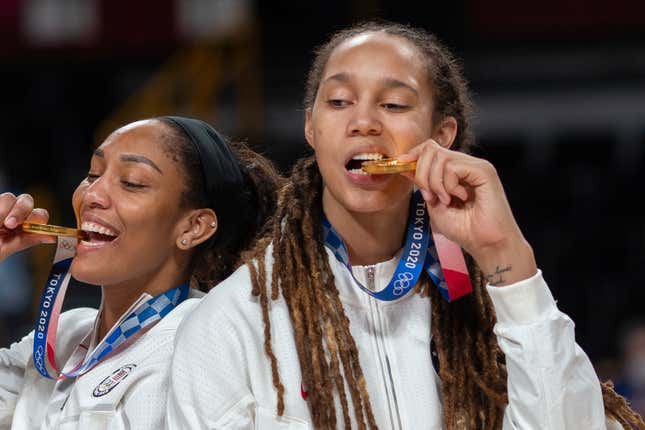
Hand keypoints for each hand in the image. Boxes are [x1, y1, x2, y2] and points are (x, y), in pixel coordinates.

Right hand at [0, 192, 54, 262]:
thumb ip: (25, 241)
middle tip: (8, 224)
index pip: (40, 214)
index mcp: (23, 225)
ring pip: (9, 197)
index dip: (36, 218)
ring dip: (2, 210)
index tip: (26, 227)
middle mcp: (13, 213)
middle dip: (20, 211)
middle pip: (26, 200)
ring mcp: (1, 208)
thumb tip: (53, 237)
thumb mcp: (3, 249)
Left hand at [398, 140, 536, 284]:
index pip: (431, 149)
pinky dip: (448, 185)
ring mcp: (476, 166)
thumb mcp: (434, 204)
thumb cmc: (465, 230)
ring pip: (440, 157)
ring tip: (446, 200)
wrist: (486, 244)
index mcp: (456, 171)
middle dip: (422, 174)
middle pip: (431, 149)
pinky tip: (459, 197)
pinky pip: (452, 167)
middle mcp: (466, 164)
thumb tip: (405, 164)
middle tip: (430, 196)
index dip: (414, 155)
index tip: (401, 166)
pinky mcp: (483, 171)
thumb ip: (423, 184)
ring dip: (435, 182)